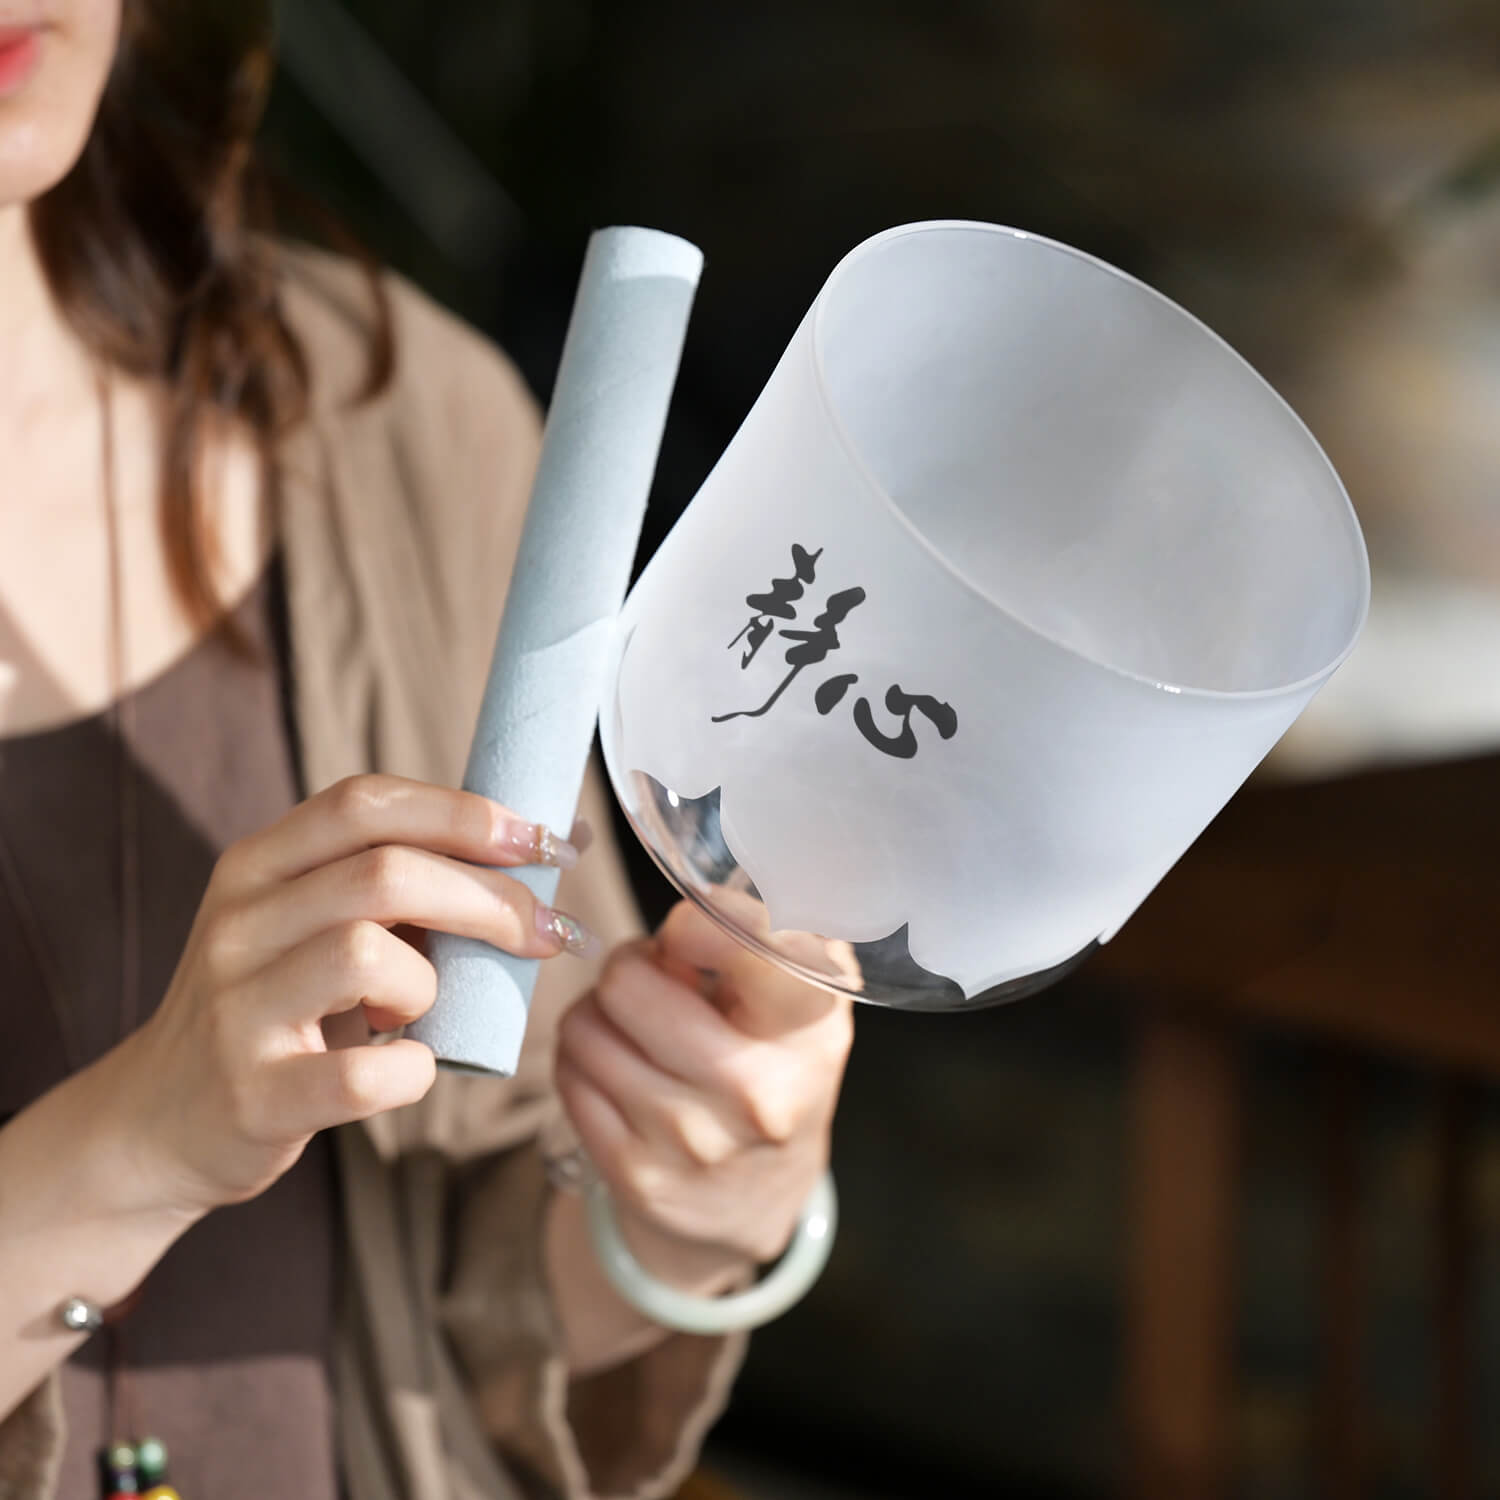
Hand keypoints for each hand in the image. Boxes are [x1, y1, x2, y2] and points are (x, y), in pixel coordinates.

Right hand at [104, 773, 589, 1218]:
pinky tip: (408, 1069)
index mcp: (257, 865)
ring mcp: (238, 1009)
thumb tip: (537, 853)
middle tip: (547, 931)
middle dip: (491, 898)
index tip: (541, 840)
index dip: (465, 813)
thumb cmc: (279, 1009)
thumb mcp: (311, 926)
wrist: (161, 1123)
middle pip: (386, 872)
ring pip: (370, 955)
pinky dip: (415, 1071)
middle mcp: (239, 923)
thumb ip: (396, 886)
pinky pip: (367, 1072)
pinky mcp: (254, 1095)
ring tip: (419, 1008)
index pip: (366, 802)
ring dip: (431, 984)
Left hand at [555, 901, 853, 1266]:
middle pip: (626, 984)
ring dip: (598, 1014)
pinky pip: (568, 1076)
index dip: (697, 925)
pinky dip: (582, 1060)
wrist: (753, 1197)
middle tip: (654, 982)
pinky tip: (619, 1070)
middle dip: (628, 968)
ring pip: (584, 1027)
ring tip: (635, 1029)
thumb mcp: (798, 1000)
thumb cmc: (772, 1068)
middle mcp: (756, 1091)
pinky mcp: (636, 1174)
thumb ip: (760, 940)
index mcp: (809, 1029)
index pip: (751, 949)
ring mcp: (693, 1141)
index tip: (686, 933)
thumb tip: (684, 915)